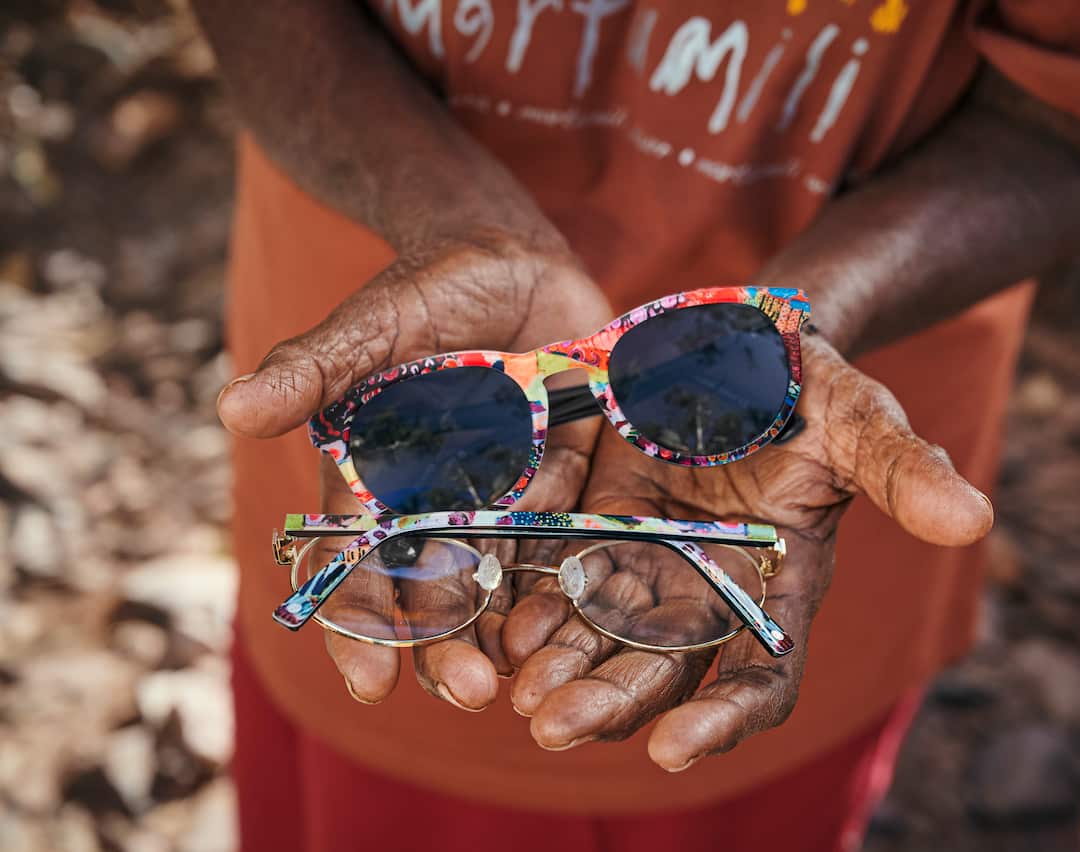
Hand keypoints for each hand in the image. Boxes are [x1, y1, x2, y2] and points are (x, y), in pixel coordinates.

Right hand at [218, 231, 615, 707]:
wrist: (513, 263)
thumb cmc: (427, 287)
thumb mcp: (373, 323)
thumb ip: (314, 366)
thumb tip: (231, 409)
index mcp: (378, 479)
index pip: (357, 563)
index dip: (360, 621)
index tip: (371, 679)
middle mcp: (437, 501)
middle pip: (433, 587)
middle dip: (446, 644)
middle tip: (469, 693)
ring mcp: (502, 494)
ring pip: (501, 578)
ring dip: (511, 629)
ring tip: (529, 678)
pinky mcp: (563, 478)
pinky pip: (567, 536)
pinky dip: (572, 577)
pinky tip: (586, 623)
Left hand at [501, 332, 992, 769]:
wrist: (743, 334)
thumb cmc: (813, 383)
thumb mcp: (860, 417)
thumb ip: (903, 469)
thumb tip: (975, 521)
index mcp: (782, 585)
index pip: (761, 678)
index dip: (722, 720)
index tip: (671, 748)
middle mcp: (711, 589)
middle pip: (662, 671)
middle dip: (612, 703)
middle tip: (555, 726)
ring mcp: (650, 559)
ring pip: (600, 635)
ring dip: (559, 668)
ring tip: (515, 690)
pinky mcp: (598, 521)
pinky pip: (559, 577)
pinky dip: (529, 602)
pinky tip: (497, 619)